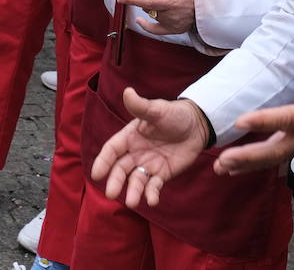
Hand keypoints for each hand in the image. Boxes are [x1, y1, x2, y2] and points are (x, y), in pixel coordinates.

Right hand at [92, 89, 210, 208]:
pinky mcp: (162, 174)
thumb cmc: (174, 114)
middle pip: (120, 169)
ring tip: (133, 203)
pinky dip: (152, 194)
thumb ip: (141, 106)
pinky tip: (152, 201)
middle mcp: (135, 152)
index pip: (112, 150)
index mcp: (130, 136)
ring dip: (133, 192)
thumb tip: (128, 92)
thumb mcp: (157, 109)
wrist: (197, 125)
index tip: (96, 174)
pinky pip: (154, 186)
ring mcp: (148, 165)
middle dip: (115, 181)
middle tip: (111, 193)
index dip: (103, 162)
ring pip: (136, 180)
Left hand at [119, 0, 194, 35]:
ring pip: (153, 15)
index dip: (132, 0)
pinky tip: (139, 21)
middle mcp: (172, 15)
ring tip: (166, 1)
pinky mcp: (175, 30)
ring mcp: (173, 24)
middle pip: (149, 8)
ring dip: (153, 8)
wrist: (209, 4)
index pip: (148, 1)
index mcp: (172, 1)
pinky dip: (147, 25)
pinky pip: (156, 30)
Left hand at [214, 36, 293, 175]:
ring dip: (246, 164)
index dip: (265, 121)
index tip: (241, 122)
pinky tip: (231, 169)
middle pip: (274, 150)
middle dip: (249, 156)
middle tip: (224, 160)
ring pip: (271, 159)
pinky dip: (252, 166)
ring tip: (220, 167)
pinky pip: (273, 160)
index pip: (287, 119)